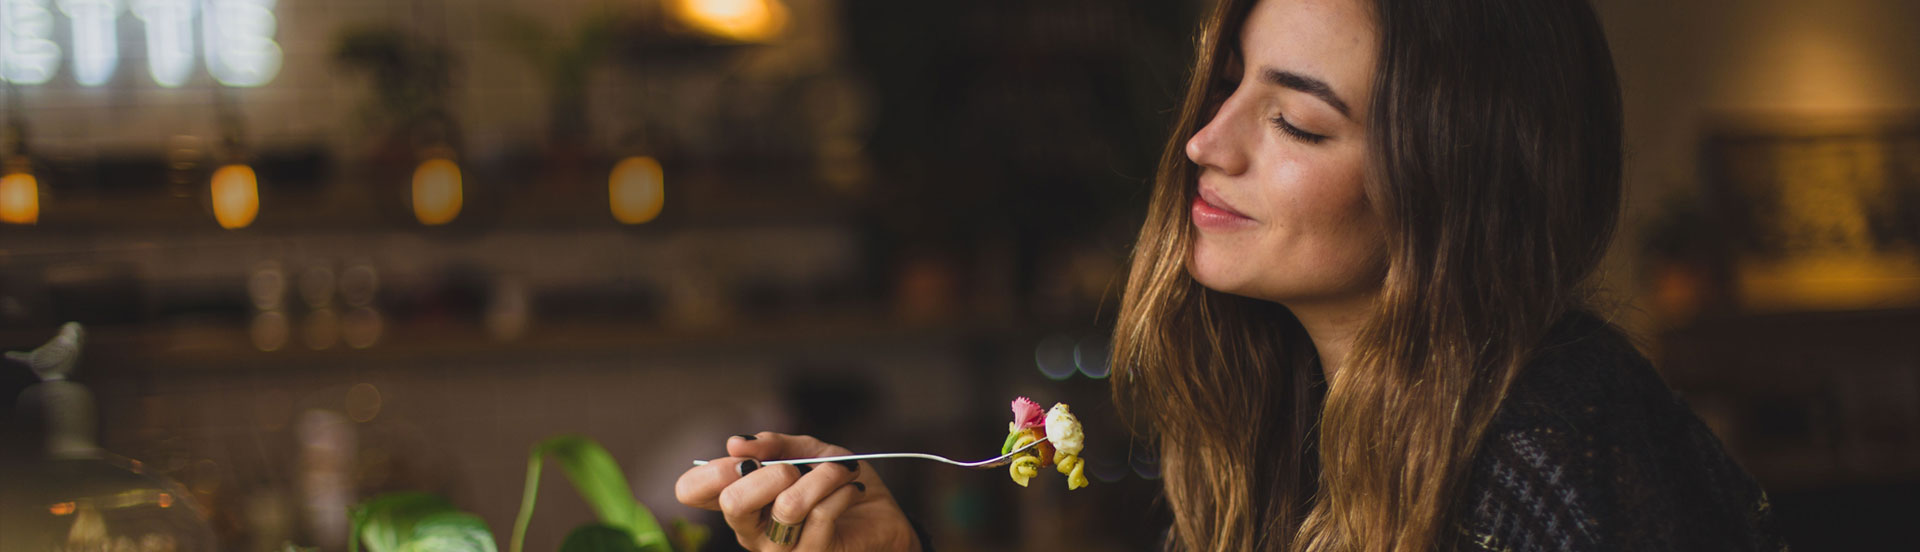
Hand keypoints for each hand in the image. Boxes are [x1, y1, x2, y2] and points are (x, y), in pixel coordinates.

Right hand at [675, 432, 922, 551]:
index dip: (710, 471)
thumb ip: (774, 444)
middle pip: (733, 503)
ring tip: (841, 471)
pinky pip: (822, 514)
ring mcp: (779, 550)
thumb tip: (735, 443)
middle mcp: (751, 530)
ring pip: (788, 506)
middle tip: (795, 467)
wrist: (882, 515)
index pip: (692, 491)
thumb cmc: (837, 484)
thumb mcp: (808, 452)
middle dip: (769, 472)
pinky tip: (851, 489)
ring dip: (821, 476)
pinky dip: (842, 490)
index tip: (743, 456)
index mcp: (740, 501)